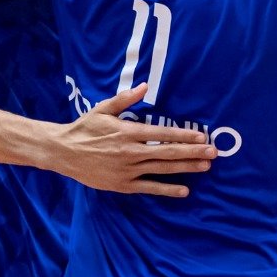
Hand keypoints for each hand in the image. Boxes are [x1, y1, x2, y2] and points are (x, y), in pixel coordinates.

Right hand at [44, 84, 218, 196]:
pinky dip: (167, 189)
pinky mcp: (123, 185)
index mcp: (128, 132)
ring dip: (186, 168)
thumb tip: (144, 86)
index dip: (183, 135)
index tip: (201, 136)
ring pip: (162, 169)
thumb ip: (125, 99)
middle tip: (214, 152)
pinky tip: (184, 190)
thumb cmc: (85, 128)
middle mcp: (131, 152)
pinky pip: (149, 188)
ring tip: (205, 166)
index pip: (162, 134)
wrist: (63, 152)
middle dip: (193, 152)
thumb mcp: (103, 109)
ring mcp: (128, 170)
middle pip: (168, 153)